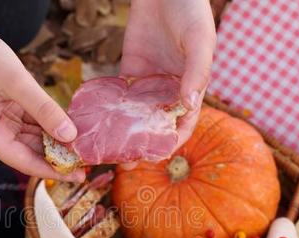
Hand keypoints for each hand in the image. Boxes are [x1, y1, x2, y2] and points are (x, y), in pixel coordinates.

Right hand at [0, 0, 84, 181]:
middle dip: (57, 158)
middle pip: (29, 154)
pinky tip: (69, 129)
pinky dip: (48, 127)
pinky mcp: (4, 115)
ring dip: (55, 143)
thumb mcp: (18, 82)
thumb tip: (70, 136)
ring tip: (83, 148)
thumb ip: (45, 110)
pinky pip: (30, 126)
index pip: (24, 161)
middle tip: (88, 162)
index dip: (53, 171)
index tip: (78, 176)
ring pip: (32, 141)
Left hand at [121, 0, 216, 149]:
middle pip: (156, 126)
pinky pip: (120, 95)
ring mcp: (149, 82)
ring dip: (124, 134)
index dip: (172, 142)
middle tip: (126, 162)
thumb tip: (188, 105)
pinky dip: (110, 109)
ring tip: (108, 151)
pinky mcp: (130, 70)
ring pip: (136, 115)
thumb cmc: (191, 11)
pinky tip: (97, 124)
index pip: (183, 124)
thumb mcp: (200, 40)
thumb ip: (196, 72)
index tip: (156, 156)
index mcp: (192, 88)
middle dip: (143, 145)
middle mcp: (170, 90)